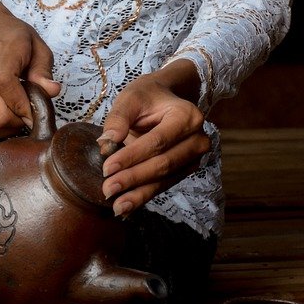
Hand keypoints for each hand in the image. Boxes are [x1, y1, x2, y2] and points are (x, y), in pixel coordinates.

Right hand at [0, 0, 59, 138]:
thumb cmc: (13, 38)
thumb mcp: (36, 45)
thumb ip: (44, 69)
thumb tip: (52, 91)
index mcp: (3, 52)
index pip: (4, 84)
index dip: (23, 106)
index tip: (37, 112)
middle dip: (19, 122)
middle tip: (29, 113)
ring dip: (7, 127)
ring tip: (17, 112)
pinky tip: (4, 106)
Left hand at [96, 62, 209, 217]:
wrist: (166, 99)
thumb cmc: (147, 97)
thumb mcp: (130, 98)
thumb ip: (118, 118)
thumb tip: (106, 143)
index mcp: (187, 116)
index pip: (157, 141)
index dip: (132, 157)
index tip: (107, 168)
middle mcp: (197, 138)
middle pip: (163, 163)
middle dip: (134, 178)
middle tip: (107, 189)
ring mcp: (194, 156)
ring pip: (165, 179)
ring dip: (139, 194)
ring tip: (116, 206)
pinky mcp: (186, 169)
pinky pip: (164, 184)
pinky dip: (144, 195)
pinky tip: (127, 206)